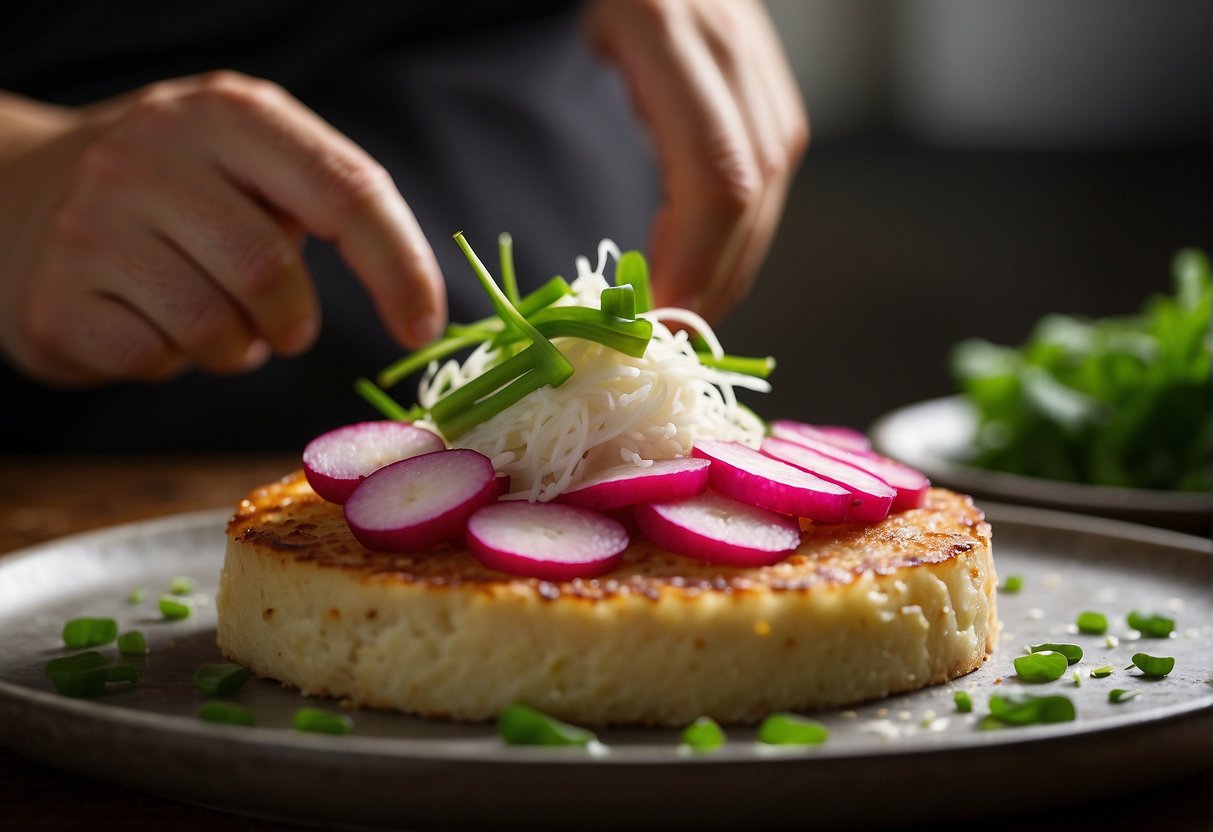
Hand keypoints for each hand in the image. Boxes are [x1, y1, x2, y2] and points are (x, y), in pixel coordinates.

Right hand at [0, 72, 445, 386]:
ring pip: (218, 329)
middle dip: (292, 319)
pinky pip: (159, 360)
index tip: (422, 328)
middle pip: (273, 272)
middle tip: (278, 321)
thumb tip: (413, 299)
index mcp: (230, 112)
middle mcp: (153, 151)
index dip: (399, 268)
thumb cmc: (177, 192)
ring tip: (207, 313)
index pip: (348, 190)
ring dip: (237, 346)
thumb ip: (325, 200)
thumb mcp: (248, 161)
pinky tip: (147, 319)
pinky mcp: (57, 299)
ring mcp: (92, 223)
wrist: (16, 197)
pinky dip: (175, 359)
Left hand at [584, 0, 807, 322]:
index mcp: (668, 24)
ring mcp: (755, 51)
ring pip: (770, 179)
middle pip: (751, 187)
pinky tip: (707, 253)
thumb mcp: (585, 13)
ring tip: (690, 308)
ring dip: (734, 257)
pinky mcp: (762, 65)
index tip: (660, 317)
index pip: (718, 175)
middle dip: (718, 275)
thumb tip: (632, 196)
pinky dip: (739, 221)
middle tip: (673, 335)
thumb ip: (610, 80)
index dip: (700, 260)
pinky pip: (768, 158)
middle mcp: (729, 40)